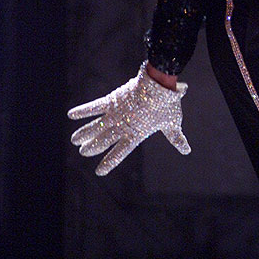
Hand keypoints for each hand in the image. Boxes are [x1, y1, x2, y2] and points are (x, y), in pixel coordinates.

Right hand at [68, 62, 190, 174]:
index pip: (119, 154)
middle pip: (103, 141)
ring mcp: (115, 114)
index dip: (108, 163)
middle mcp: (122, 127)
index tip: (99, 172)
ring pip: (95, 127)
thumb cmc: (167, 106)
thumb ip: (176, 138)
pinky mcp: (111, 100)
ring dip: (84, 134)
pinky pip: (94, 107)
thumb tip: (187, 150)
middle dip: (92, 148)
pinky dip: (82, 111)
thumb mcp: (172, 125)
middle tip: (83, 152)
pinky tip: (71, 115)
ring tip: (74, 141)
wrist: (159, 86)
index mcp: (135, 135)